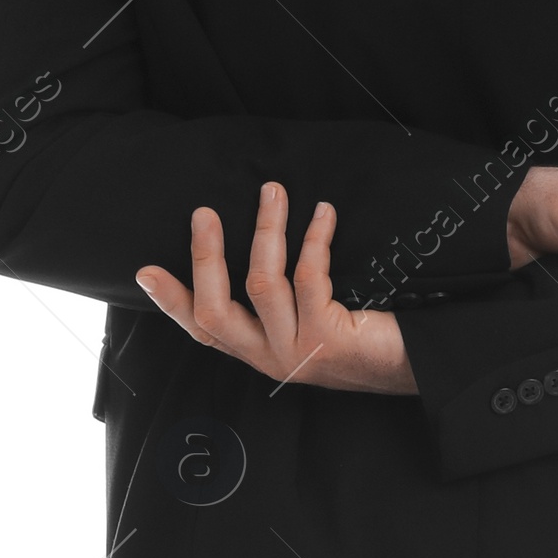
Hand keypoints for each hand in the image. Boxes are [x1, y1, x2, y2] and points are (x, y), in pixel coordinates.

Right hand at [136, 185, 417, 393]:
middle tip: (204, 211)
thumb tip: (252, 241)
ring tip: (273, 191)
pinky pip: (309, 277)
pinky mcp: (328, 341)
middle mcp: (271, 359)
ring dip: (265, 231)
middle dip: (206, 257)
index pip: (205, 331)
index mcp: (260, 352)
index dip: (172, 303)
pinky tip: (324, 213)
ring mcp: (298, 353)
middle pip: (217, 312)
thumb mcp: (309, 320)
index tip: (145, 271)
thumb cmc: (361, 334)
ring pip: (262, 285)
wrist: (412, 366)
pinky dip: (314, 238)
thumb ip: (277, 300)